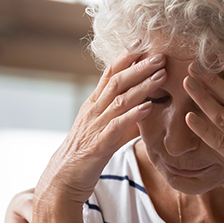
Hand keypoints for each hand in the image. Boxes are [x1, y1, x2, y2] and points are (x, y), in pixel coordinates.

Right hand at [35, 46, 166, 206]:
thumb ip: (119, 114)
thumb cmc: (85, 154)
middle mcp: (93, 111)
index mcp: (93, 104)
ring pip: (119, 100)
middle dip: (139, 67)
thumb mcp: (102, 128)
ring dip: (141, 86)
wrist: (63, 180)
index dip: (126, 58)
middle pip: (116, 81)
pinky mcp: (99, 145)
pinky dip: (133, 115)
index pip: (109, 74)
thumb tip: (143, 104)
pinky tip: (148, 107)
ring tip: (160, 76)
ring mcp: (95, 126)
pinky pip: (117, 126)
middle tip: (160, 55)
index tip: (142, 43)